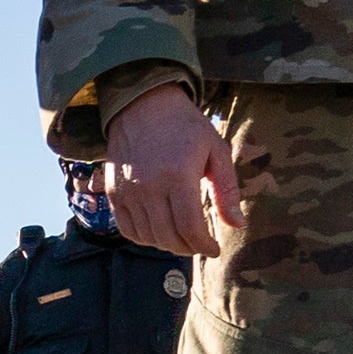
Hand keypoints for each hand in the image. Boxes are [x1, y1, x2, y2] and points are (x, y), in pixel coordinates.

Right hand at [100, 80, 239, 257]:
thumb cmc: (185, 126)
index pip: (189, 228)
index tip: (214, 248)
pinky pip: (128, 230)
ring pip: (148, 237)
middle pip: (168, 238)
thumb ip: (227, 190)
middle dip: (188, 248)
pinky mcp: (114, 193)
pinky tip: (159, 231)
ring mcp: (128, 192)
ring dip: (168, 245)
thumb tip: (238, 225)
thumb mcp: (216, 151)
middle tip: (199, 243)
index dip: (203, 245)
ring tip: (182, 236)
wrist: (143, 105)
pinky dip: (145, 238)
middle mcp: (149, 188)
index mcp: (178, 176)